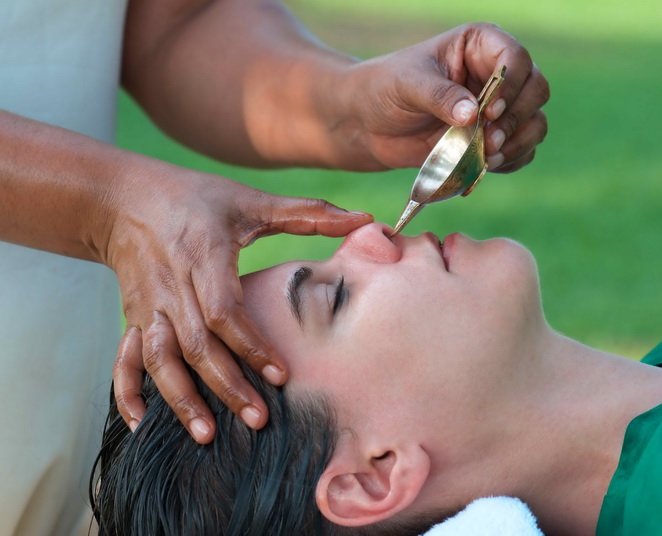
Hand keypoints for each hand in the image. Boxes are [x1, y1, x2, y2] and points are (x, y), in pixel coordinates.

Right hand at [106, 161, 371, 442]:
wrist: (124, 198)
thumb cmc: (196, 198)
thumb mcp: (250, 201)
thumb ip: (307, 213)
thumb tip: (366, 219)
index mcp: (204, 255)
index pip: (224, 310)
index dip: (251, 345)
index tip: (281, 375)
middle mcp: (172, 285)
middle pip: (196, 345)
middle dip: (225, 385)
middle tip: (258, 420)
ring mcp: (149, 305)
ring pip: (160, 358)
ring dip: (181, 398)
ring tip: (207, 435)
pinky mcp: (134, 316)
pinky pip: (126, 359)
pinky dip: (130, 392)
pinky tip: (143, 424)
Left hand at [344, 23, 548, 172]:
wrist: (368, 125)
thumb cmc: (384, 90)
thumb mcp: (407, 85)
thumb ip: (440, 96)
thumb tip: (473, 114)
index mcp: (479, 45)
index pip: (516, 56)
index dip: (511, 85)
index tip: (488, 112)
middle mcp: (496, 73)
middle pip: (536, 89)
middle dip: (518, 117)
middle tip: (490, 140)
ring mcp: (498, 108)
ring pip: (534, 122)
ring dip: (518, 143)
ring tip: (488, 158)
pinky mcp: (492, 138)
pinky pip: (522, 150)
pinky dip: (512, 160)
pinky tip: (488, 166)